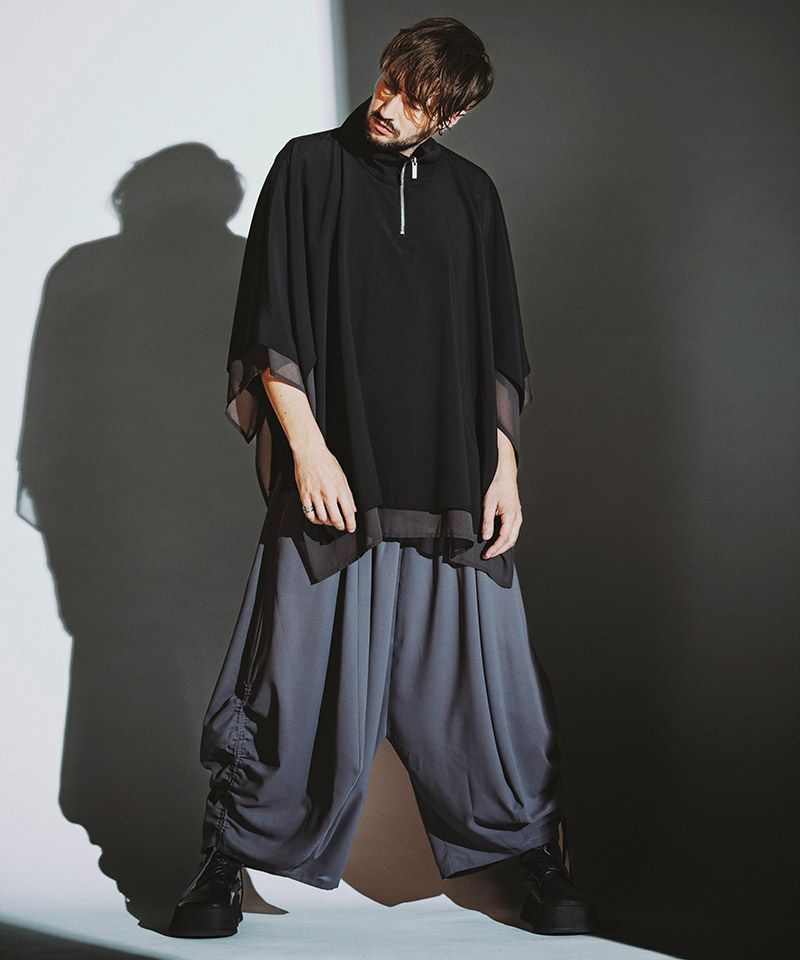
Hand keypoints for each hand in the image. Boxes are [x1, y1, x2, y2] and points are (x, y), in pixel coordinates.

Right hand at [293, 441, 357, 532]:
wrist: (310, 453)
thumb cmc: (326, 462)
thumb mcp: (342, 476)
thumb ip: (348, 494)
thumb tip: (353, 508)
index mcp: (340, 488)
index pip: (348, 512)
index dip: (350, 523)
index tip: (351, 528)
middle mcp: (328, 493)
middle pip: (335, 518)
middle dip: (340, 526)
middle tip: (341, 527)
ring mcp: (315, 495)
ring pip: (322, 518)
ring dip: (328, 523)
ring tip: (330, 521)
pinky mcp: (304, 495)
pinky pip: (309, 514)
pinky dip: (314, 519)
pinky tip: (318, 518)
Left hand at [481, 433, 522, 558]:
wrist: (504, 473)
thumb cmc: (496, 485)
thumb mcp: (488, 503)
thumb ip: (487, 521)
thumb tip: (486, 537)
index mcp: (511, 515)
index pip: (504, 538)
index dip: (495, 549)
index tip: (486, 555)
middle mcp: (517, 518)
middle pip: (511, 541)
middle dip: (499, 550)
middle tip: (487, 555)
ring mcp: (518, 516)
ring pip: (513, 537)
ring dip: (503, 546)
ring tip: (491, 550)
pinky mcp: (516, 515)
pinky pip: (512, 531)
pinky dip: (505, 539)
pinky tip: (497, 540)